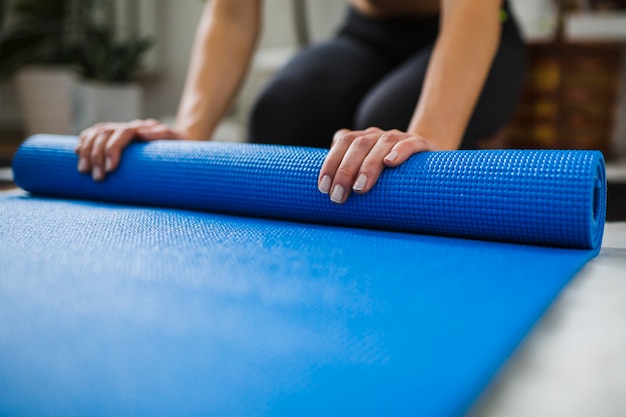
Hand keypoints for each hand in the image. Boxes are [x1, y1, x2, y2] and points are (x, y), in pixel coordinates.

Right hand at [75, 119, 184, 180]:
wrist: (181, 145)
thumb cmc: (180, 147)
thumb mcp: (177, 141)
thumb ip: (163, 135)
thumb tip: (142, 133)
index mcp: (143, 128)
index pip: (122, 133)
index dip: (112, 149)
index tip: (110, 169)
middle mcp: (129, 127)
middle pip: (104, 134)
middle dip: (96, 155)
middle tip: (97, 178)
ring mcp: (120, 131)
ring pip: (96, 134)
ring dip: (86, 151)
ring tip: (83, 171)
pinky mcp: (115, 137)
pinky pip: (94, 134)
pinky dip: (84, 141)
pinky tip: (78, 152)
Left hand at [317, 127, 436, 203]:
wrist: (424, 163)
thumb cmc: (387, 175)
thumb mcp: (364, 174)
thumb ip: (345, 175)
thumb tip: (324, 191)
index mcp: (362, 139)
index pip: (342, 143)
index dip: (330, 163)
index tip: (323, 188)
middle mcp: (378, 135)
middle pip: (358, 145)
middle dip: (345, 171)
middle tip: (338, 196)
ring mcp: (399, 137)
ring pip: (382, 143)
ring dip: (368, 165)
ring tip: (360, 188)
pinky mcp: (420, 144)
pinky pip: (409, 143)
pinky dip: (400, 151)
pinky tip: (390, 163)